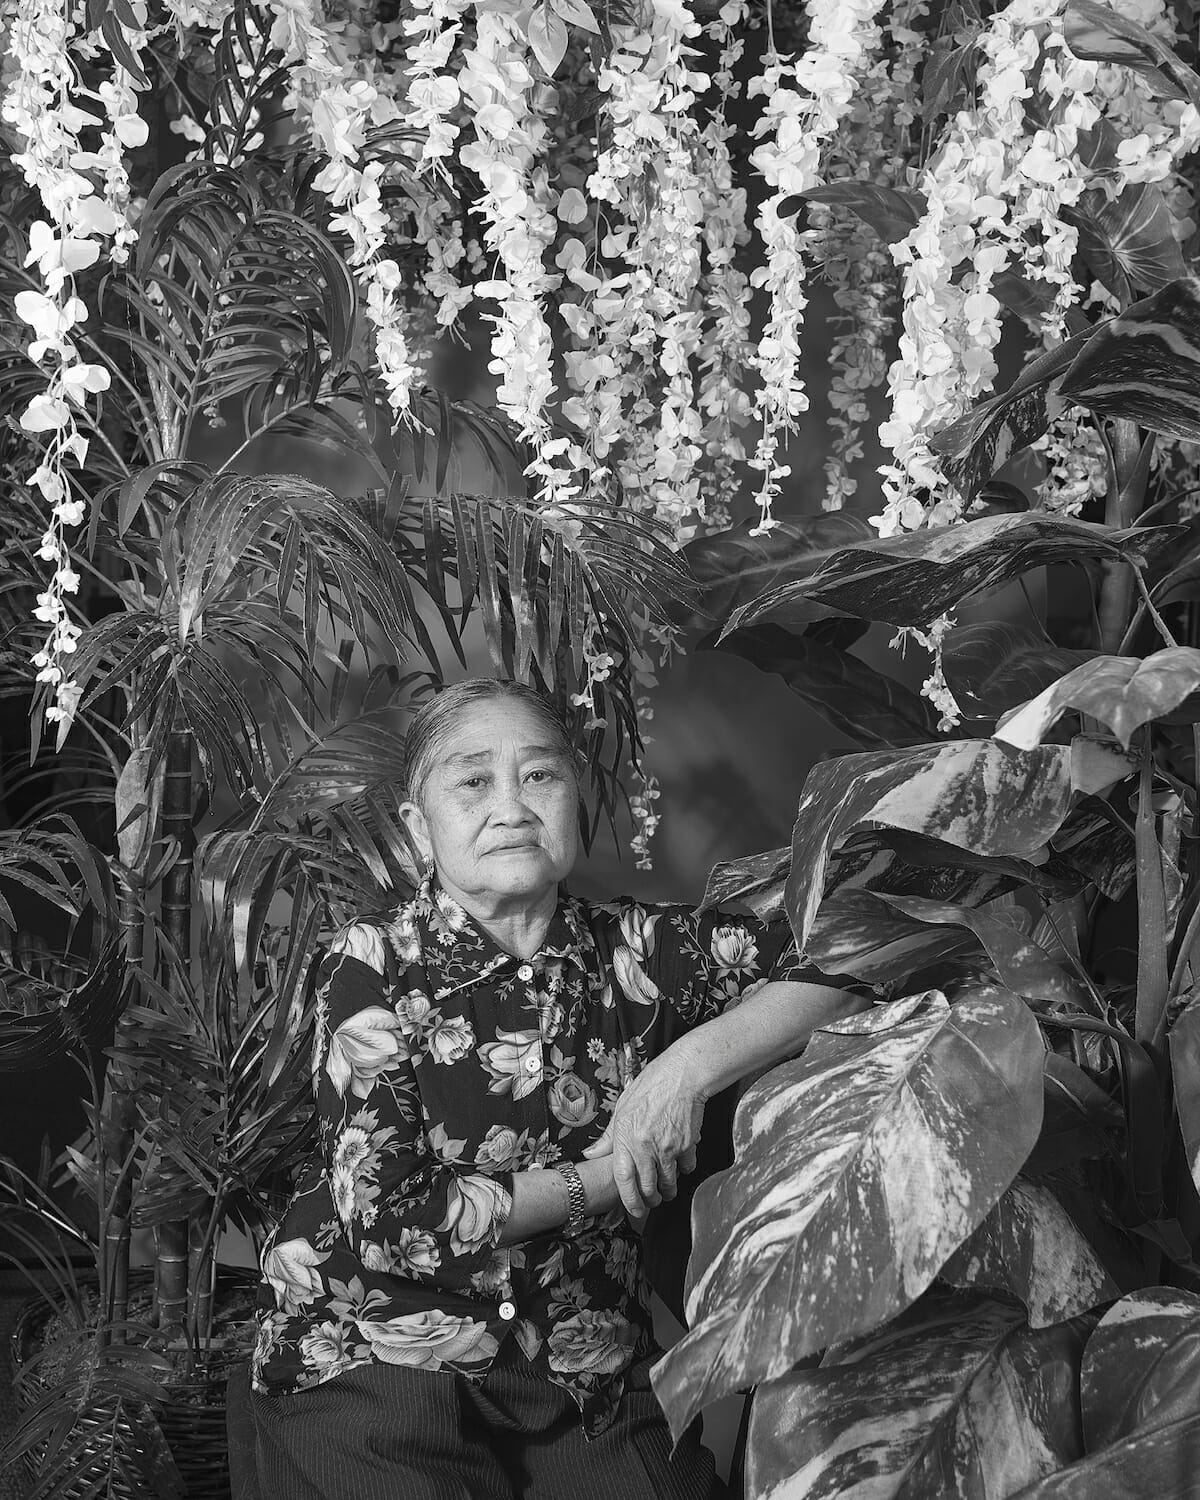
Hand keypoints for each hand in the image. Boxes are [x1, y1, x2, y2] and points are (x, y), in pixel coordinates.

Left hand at [582, 1042, 704, 1220]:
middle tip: (652, 1201)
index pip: (623, 1179)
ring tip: (667, 1189)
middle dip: (650, 1200)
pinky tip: (681, 1163)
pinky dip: (684, 1169)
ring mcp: (668, 1147)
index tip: (634, 1210)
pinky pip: (686, 1168)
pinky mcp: (687, 1145)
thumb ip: (609, 1136)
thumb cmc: (652, 1086)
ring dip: (668, 1190)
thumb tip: (591, 1154)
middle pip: (647, 1187)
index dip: (629, 1200)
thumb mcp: (622, 1108)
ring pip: (668, 1182)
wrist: (683, 1076)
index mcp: (626, 1136)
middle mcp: (646, 1145)